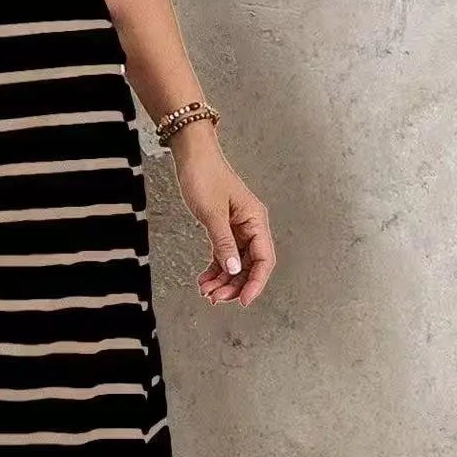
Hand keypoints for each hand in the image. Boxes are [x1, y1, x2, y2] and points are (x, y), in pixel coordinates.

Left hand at [168, 124, 274, 306]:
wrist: (192, 155)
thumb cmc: (204, 176)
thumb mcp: (212, 213)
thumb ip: (223, 242)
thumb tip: (234, 269)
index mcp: (256, 221)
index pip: (264, 259)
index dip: (255, 283)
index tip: (243, 301)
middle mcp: (251, 226)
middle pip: (250, 265)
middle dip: (234, 285)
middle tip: (215, 299)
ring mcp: (238, 228)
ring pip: (236, 262)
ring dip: (223, 280)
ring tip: (206, 292)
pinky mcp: (223, 228)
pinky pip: (224, 254)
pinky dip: (215, 268)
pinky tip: (204, 280)